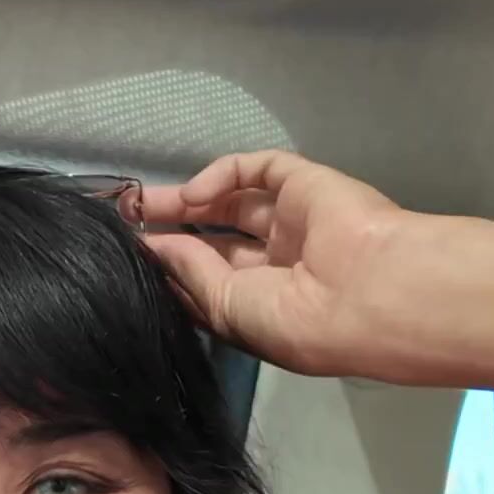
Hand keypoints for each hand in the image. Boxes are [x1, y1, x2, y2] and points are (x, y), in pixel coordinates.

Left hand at [138, 151, 413, 379]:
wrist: (367, 295)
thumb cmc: (296, 322)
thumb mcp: (229, 309)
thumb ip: (190, 273)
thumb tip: (156, 247)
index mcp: (266, 304)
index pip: (210, 279)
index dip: (171, 267)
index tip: (127, 259)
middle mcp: (280, 262)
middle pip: (216, 238)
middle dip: (173, 229)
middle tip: (126, 220)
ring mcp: (293, 220)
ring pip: (231, 200)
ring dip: (187, 200)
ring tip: (139, 202)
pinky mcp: (304, 183)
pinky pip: (257, 171)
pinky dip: (222, 175)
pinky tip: (195, 194)